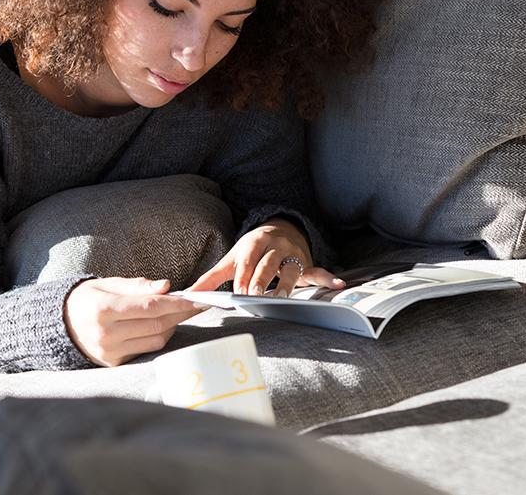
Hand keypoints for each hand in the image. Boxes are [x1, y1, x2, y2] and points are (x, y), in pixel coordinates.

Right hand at [63, 277, 201, 366]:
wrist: (62, 323)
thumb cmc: (87, 297)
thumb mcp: (107, 283)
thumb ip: (137, 286)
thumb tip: (166, 286)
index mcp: (103, 309)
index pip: (149, 307)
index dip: (175, 302)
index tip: (195, 298)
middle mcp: (106, 334)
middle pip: (156, 325)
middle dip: (179, 314)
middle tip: (195, 304)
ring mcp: (110, 352)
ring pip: (156, 340)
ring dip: (172, 326)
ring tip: (178, 312)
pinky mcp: (115, 363)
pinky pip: (146, 349)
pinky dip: (158, 337)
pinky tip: (162, 325)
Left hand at [186, 220, 345, 297]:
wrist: (279, 229)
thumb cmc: (251, 250)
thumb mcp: (231, 259)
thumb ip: (211, 278)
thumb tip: (187, 294)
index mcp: (254, 242)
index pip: (248, 258)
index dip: (244, 275)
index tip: (239, 292)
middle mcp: (275, 245)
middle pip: (268, 263)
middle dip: (262, 279)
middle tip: (255, 295)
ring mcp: (292, 254)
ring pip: (292, 268)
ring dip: (287, 282)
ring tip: (283, 296)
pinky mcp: (307, 263)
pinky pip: (318, 271)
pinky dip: (329, 278)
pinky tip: (339, 285)